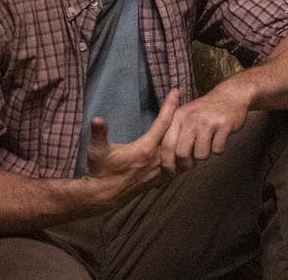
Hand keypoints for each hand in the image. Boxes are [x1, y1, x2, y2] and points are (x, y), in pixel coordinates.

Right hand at [85, 89, 177, 207]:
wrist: (103, 196)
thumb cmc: (100, 171)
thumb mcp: (96, 151)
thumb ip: (99, 134)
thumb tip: (96, 119)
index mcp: (145, 149)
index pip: (163, 123)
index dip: (170, 105)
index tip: (176, 91)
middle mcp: (157, 159)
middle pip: (178, 134)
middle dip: (183, 117)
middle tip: (187, 102)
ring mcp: (161, 170)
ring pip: (182, 150)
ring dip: (186, 135)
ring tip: (191, 121)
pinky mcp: (161, 178)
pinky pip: (180, 163)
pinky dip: (184, 153)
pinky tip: (186, 146)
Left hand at [160, 80, 251, 173]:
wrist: (230, 95)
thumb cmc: (205, 111)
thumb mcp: (185, 115)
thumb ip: (173, 133)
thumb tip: (166, 160)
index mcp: (178, 116)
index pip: (166, 145)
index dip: (168, 162)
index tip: (172, 171)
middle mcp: (191, 118)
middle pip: (181, 153)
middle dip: (186, 164)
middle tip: (191, 165)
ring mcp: (207, 121)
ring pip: (201, 154)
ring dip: (204, 155)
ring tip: (207, 145)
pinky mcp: (224, 125)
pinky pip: (217, 149)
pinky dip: (219, 149)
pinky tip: (219, 139)